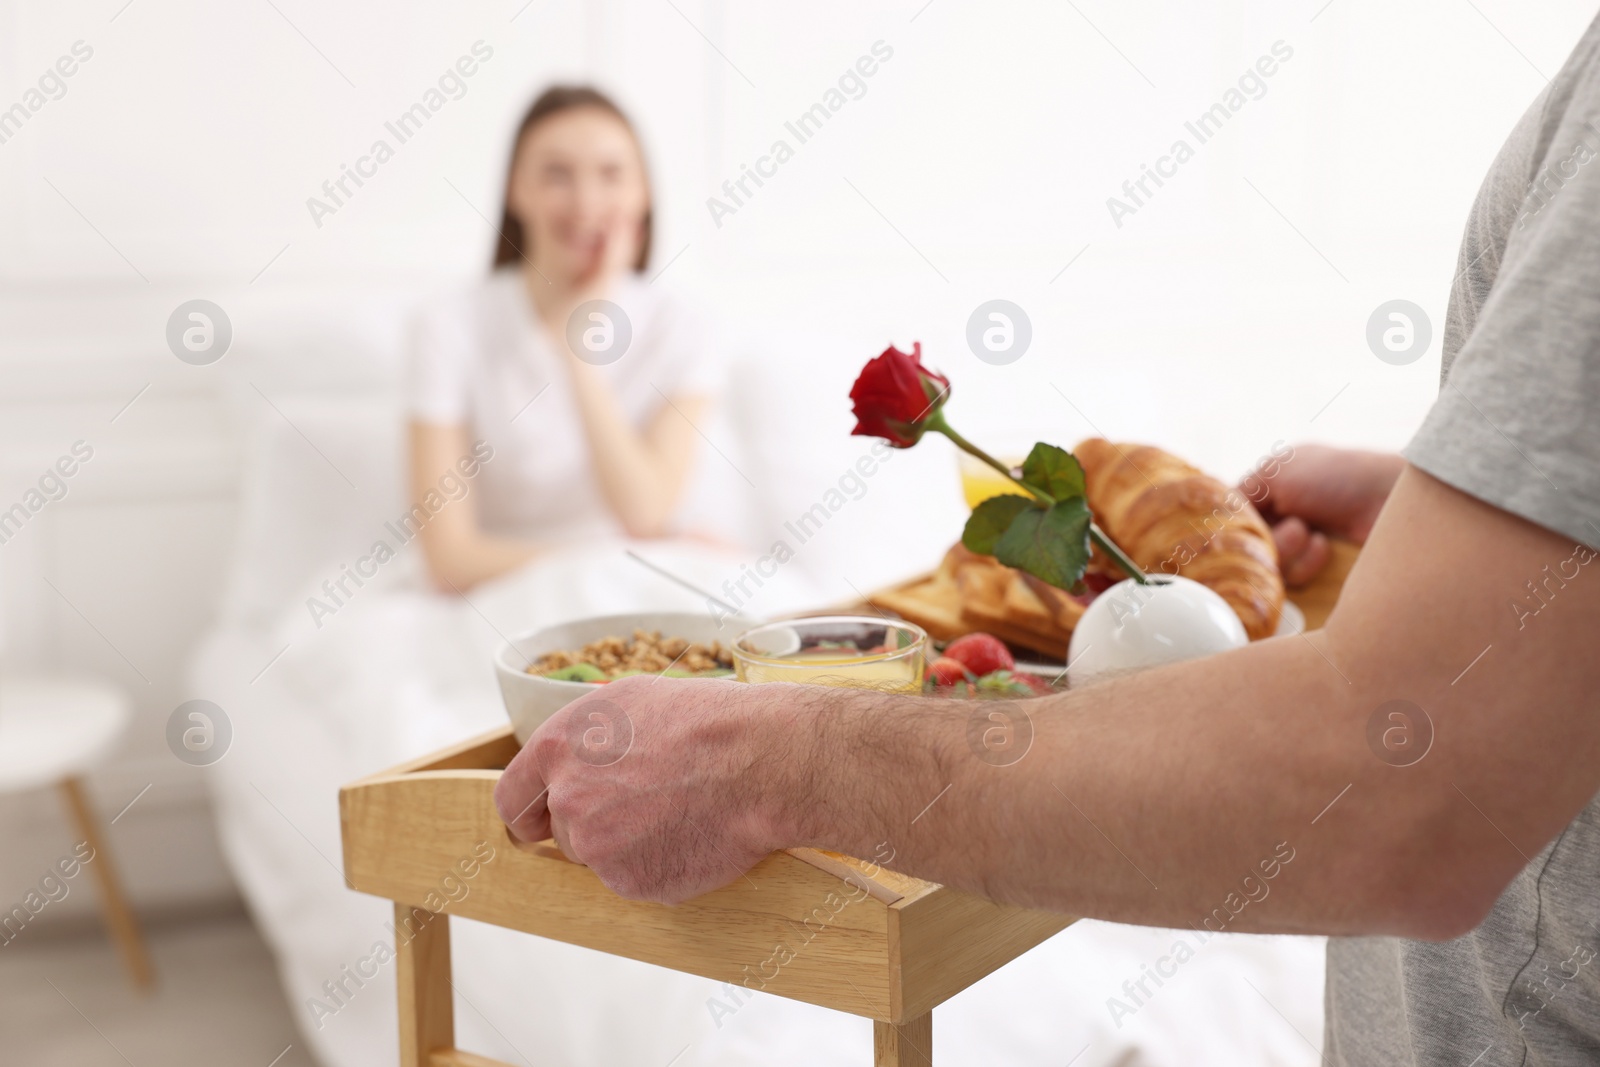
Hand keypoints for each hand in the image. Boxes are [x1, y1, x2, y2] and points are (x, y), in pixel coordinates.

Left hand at [493, 675, 802, 903]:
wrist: (762, 761)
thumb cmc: (707, 720)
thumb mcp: (632, 700)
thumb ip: (587, 736)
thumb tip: (575, 756)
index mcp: (558, 749)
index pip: (512, 799)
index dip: (530, 813)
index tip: (542, 820)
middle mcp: (569, 800)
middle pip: (564, 832)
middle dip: (597, 824)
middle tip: (648, 804)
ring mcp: (599, 848)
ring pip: (603, 858)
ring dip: (630, 846)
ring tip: (681, 813)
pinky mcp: (632, 883)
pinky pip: (638, 880)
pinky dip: (662, 867)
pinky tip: (694, 835)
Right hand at [1241, 444, 1403, 585]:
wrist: (1393, 500)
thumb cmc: (1339, 477)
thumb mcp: (1278, 471)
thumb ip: (1241, 494)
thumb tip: (1215, 518)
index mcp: (1269, 487)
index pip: (1230, 515)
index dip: (1228, 526)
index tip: (1229, 535)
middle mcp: (1280, 516)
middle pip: (1245, 545)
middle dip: (1266, 539)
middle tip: (1295, 527)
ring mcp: (1299, 544)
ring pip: (1265, 566)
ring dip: (1287, 551)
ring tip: (1311, 534)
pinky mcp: (1318, 570)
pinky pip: (1291, 581)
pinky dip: (1305, 564)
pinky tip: (1324, 547)